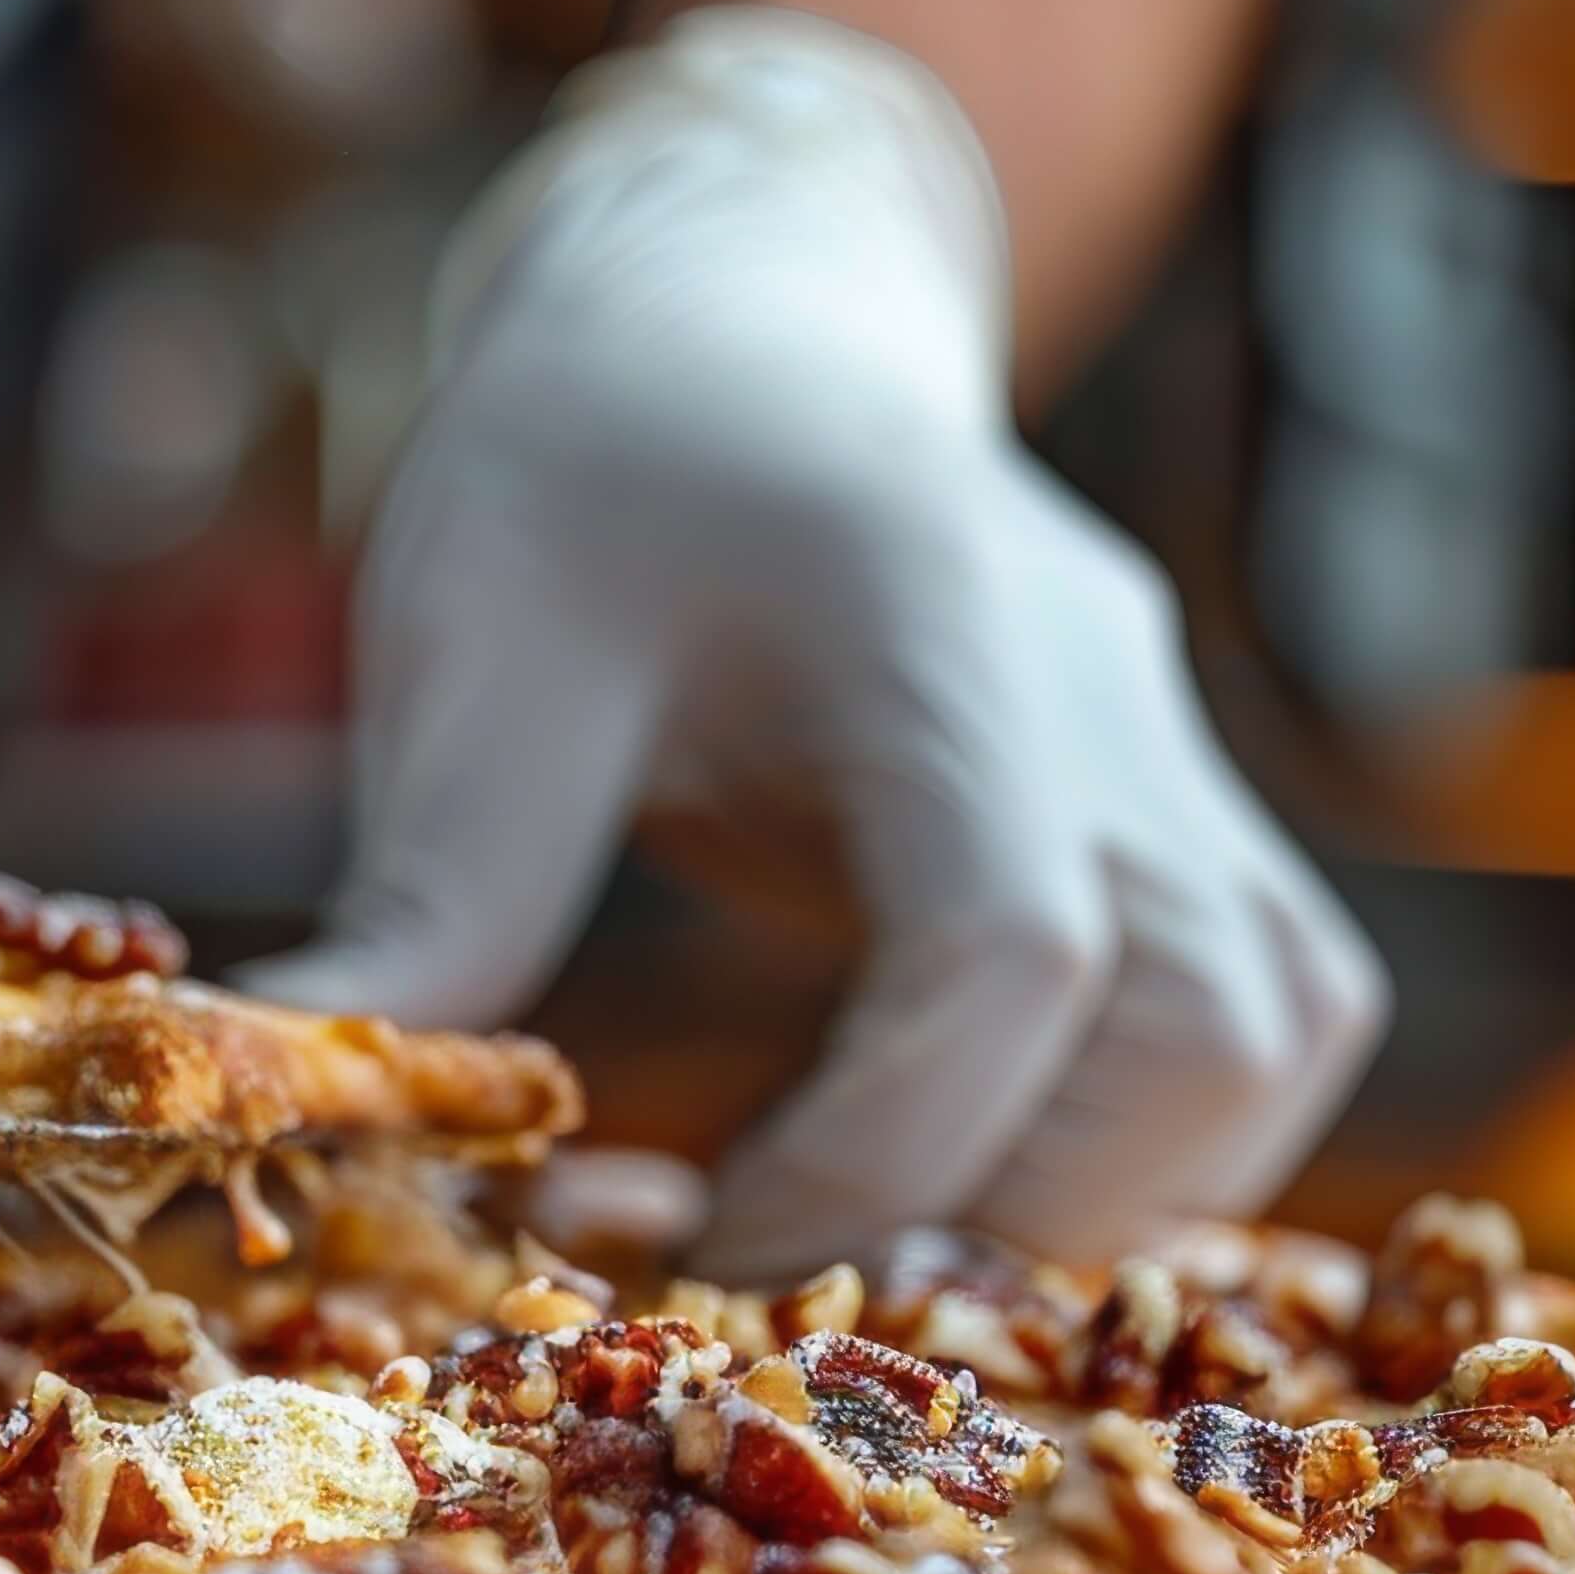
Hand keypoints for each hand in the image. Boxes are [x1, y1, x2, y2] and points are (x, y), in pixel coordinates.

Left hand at [245, 8, 1382, 1275]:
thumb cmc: (592, 463)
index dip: (867, 1148)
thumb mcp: (470, 639)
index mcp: (928, 615)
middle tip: (747, 1256)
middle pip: (1199, 1027)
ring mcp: (1168, 752)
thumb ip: (434, 882)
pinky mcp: (1180, 813)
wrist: (739, 317)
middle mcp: (1101, 692)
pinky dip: (1136, 1148)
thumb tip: (305, 1095)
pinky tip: (938, 1163)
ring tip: (844, 1218)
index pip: (1008, 947)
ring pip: (1268, 1035)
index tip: (679, 1234)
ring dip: (1080, 1198)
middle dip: (985, 1211)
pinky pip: (1264, 1019)